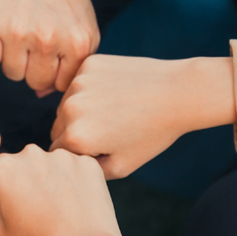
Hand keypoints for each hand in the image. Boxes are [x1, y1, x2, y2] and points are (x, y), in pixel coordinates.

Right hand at [0, 0, 98, 94]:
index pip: (60, 84)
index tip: (52, 52)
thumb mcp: (83, 26)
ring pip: (13, 73)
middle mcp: (48, 40)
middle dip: (35, 68)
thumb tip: (42, 95)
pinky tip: (7, 24)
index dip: (54, 70)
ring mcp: (17, 31)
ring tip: (22, 33)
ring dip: (16, 59)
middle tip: (35, 43)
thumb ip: (73, 65)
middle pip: (35, 82)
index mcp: (78, 43)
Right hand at [0, 145, 121, 235]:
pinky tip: (79, 205)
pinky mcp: (87, 162)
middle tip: (42, 211)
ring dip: (55, 180)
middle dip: (30, 181)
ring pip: (53, 165)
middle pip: (26, 164)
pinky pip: (77, 169)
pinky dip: (78, 182)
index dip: (5, 192)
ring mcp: (62, 156)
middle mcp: (31, 154)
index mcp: (4, 168)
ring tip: (63, 210)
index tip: (18, 209)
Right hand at [51, 55, 235, 178]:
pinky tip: (117, 93)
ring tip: (115, 112)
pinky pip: (79, 83)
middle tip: (110, 130)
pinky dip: (91, 89)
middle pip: (58, 128)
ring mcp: (78, 82)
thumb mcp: (122, 166)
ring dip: (81, 110)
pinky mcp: (89, 64)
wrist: (178, 92)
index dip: (80, 153)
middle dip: (77, 132)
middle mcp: (70, 108)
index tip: (104, 148)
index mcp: (76, 137)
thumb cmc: (153, 133)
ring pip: (66, 105)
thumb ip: (88, 171)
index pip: (59, 152)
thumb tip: (66, 165)